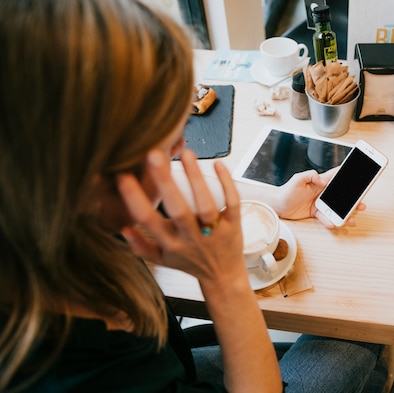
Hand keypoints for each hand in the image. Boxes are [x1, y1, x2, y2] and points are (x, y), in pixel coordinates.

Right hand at [116, 149, 246, 285]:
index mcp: (171, 244)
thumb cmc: (190, 262)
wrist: (223, 277)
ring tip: (186, 153)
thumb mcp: (162, 260)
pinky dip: (227, 184)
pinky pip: (232, 203)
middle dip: (165, 183)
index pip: (148, 221)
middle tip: (154, 155)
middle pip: (177, 210)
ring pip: (205, 204)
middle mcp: (192, 238)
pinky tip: (217, 164)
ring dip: (196, 178)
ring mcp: (214, 231)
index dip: (134, 199)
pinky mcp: (234, 224)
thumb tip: (123, 228)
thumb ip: (140, 246)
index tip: (123, 176)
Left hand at [273, 168, 364, 227]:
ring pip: (336, 208)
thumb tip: (322, 179)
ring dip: (345, 213)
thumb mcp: (297, 179)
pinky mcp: (316, 212)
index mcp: (320, 181)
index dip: (347, 174)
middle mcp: (322, 192)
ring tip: (352, 218)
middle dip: (352, 199)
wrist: (277, 205)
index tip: (359, 175)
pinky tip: (333, 223)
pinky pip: (326, 217)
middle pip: (341, 195)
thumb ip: (311, 176)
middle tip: (361, 204)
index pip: (336, 176)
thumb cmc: (286, 191)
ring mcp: (320, 203)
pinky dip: (330, 221)